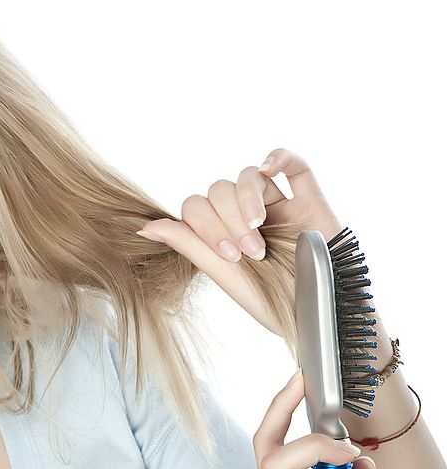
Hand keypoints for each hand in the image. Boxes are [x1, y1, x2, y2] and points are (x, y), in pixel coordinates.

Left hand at [136, 148, 343, 333]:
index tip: (230, 256)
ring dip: (247, 200)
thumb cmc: (273, 300)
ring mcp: (276, 204)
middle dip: (228, 221)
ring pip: (248, 177)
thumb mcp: (224, 274)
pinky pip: (292, 162)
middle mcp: (244, 215)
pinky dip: (278, 156)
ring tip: (259, 227)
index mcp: (221, 232)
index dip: (207, 226)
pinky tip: (269, 166)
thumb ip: (188, 244)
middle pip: (219, 191)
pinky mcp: (308, 197)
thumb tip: (144, 228)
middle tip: (250, 251)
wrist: (323, 312)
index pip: (197, 208)